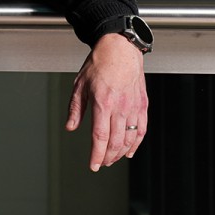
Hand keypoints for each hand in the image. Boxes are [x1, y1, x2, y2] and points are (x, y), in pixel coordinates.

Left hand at [65, 33, 148, 170]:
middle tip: (102, 163)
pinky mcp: (142, 105)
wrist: (120, 50)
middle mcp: (120, 107)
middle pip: (115, 141)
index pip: (100, 136)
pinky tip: (130, 150)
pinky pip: (142, 129)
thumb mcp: (79, 85)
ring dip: (121, 152)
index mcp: (103, 103)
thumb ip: (76, 109)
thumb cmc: (99, 64)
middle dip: (108, 156)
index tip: (94, 165)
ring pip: (130, 138)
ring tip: (113, 158)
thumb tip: (71, 127)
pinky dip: (136, 142)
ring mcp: (133, 107)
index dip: (97, 154)